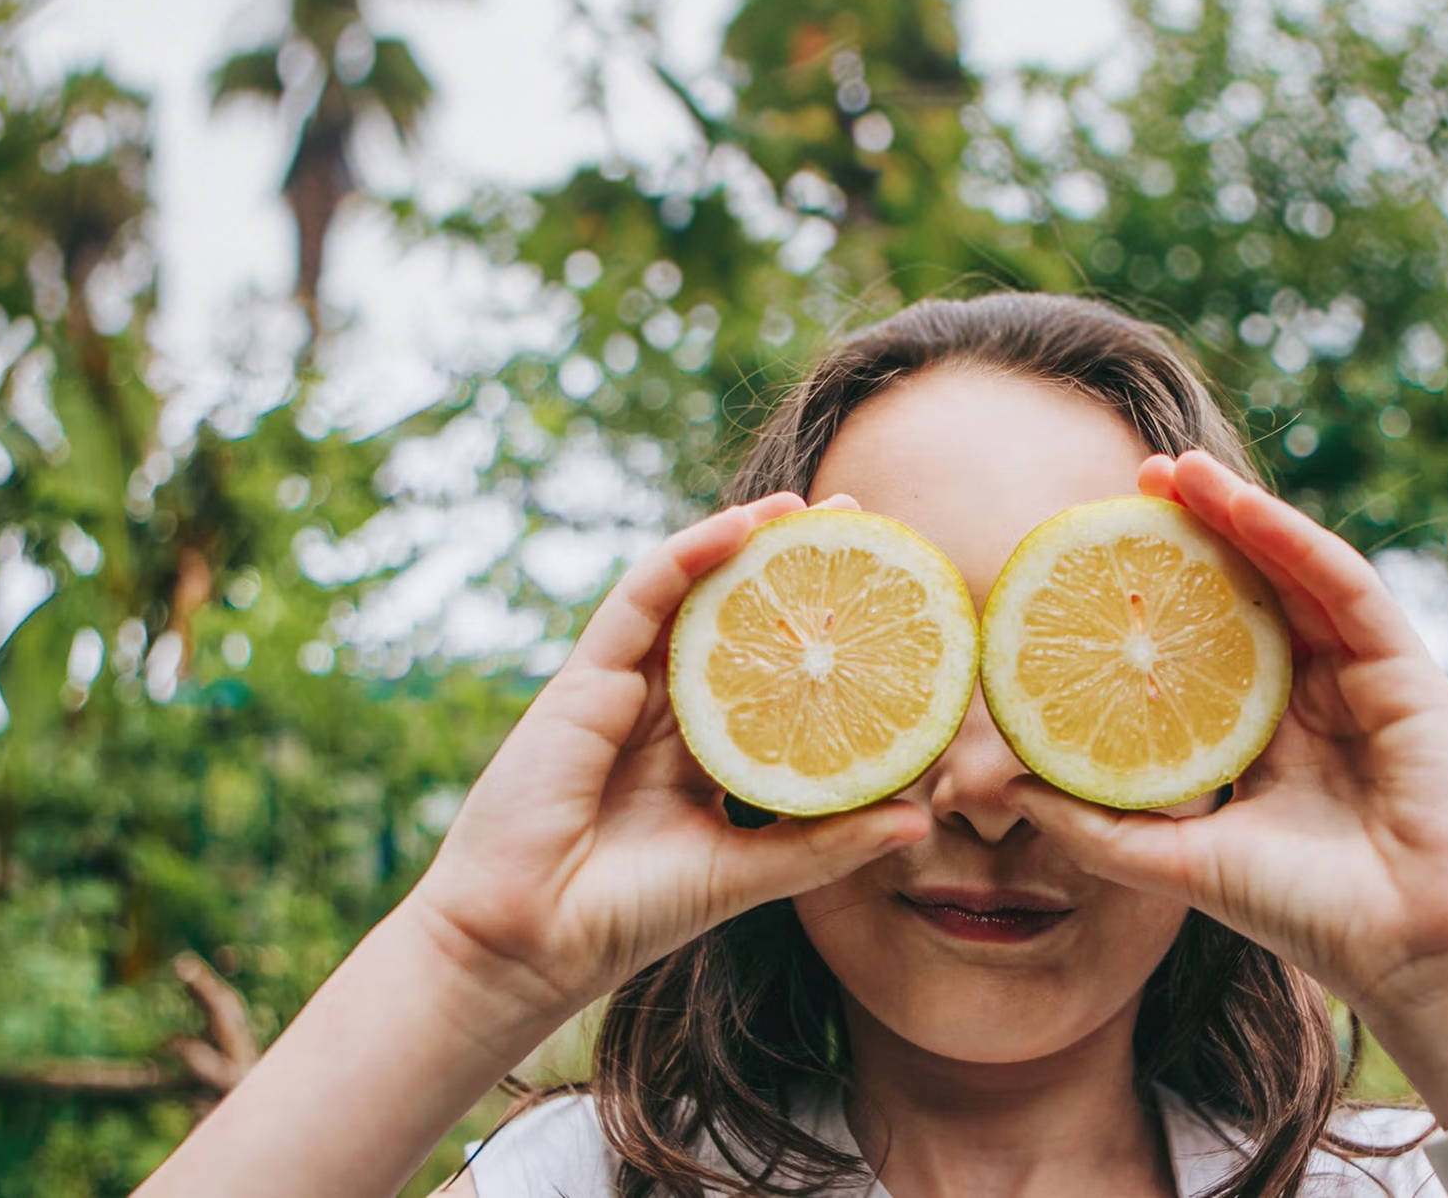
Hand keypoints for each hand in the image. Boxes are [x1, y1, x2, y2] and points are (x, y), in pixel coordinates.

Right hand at [409, 492, 929, 1020]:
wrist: (529, 941)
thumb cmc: (627, 914)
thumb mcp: (747, 872)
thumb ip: (824, 843)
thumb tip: (918, 819)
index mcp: (702, 757)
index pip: (772, 678)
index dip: (821, 635)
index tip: (885, 602)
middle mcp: (665, 714)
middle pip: (737, 624)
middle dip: (793, 572)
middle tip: (858, 523)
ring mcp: (623, 690)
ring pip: (691, 597)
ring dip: (746, 544)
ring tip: (808, 506)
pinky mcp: (586, 678)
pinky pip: (642, 600)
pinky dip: (688, 556)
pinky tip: (739, 525)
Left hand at [1004, 451, 1447, 1036]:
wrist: (1413, 955)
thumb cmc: (1306, 914)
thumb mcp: (1176, 860)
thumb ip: (1094, 824)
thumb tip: (1001, 788)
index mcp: (1259, 732)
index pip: (1200, 639)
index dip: (1153, 590)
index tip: (1090, 547)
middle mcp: (1308, 692)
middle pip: (1243, 590)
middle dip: (1188, 530)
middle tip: (1130, 481)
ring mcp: (1357, 674)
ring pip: (1289, 571)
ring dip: (1232, 512)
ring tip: (1171, 467)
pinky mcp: (1402, 667)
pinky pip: (1340, 584)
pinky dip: (1287, 538)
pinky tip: (1235, 502)